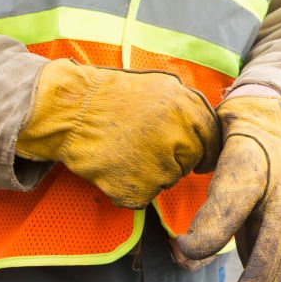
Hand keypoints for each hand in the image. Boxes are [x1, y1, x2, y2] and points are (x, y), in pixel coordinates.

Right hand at [15, 59, 220, 207]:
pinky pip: (145, 195)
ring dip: (152, 173)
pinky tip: (114, 167)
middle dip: (175, 158)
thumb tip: (210, 128)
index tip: (196, 155)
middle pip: (192, 161)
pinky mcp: (140, 189)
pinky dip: (131, 187)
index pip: (212, 138)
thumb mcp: (160, 86)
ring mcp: (160, 164)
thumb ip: (189, 106)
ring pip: (169, 179)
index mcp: (187, 108)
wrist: (68, 111)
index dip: (204, 148)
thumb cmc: (112, 96)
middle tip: (144, 145)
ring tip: (125, 151)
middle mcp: (179, 136)